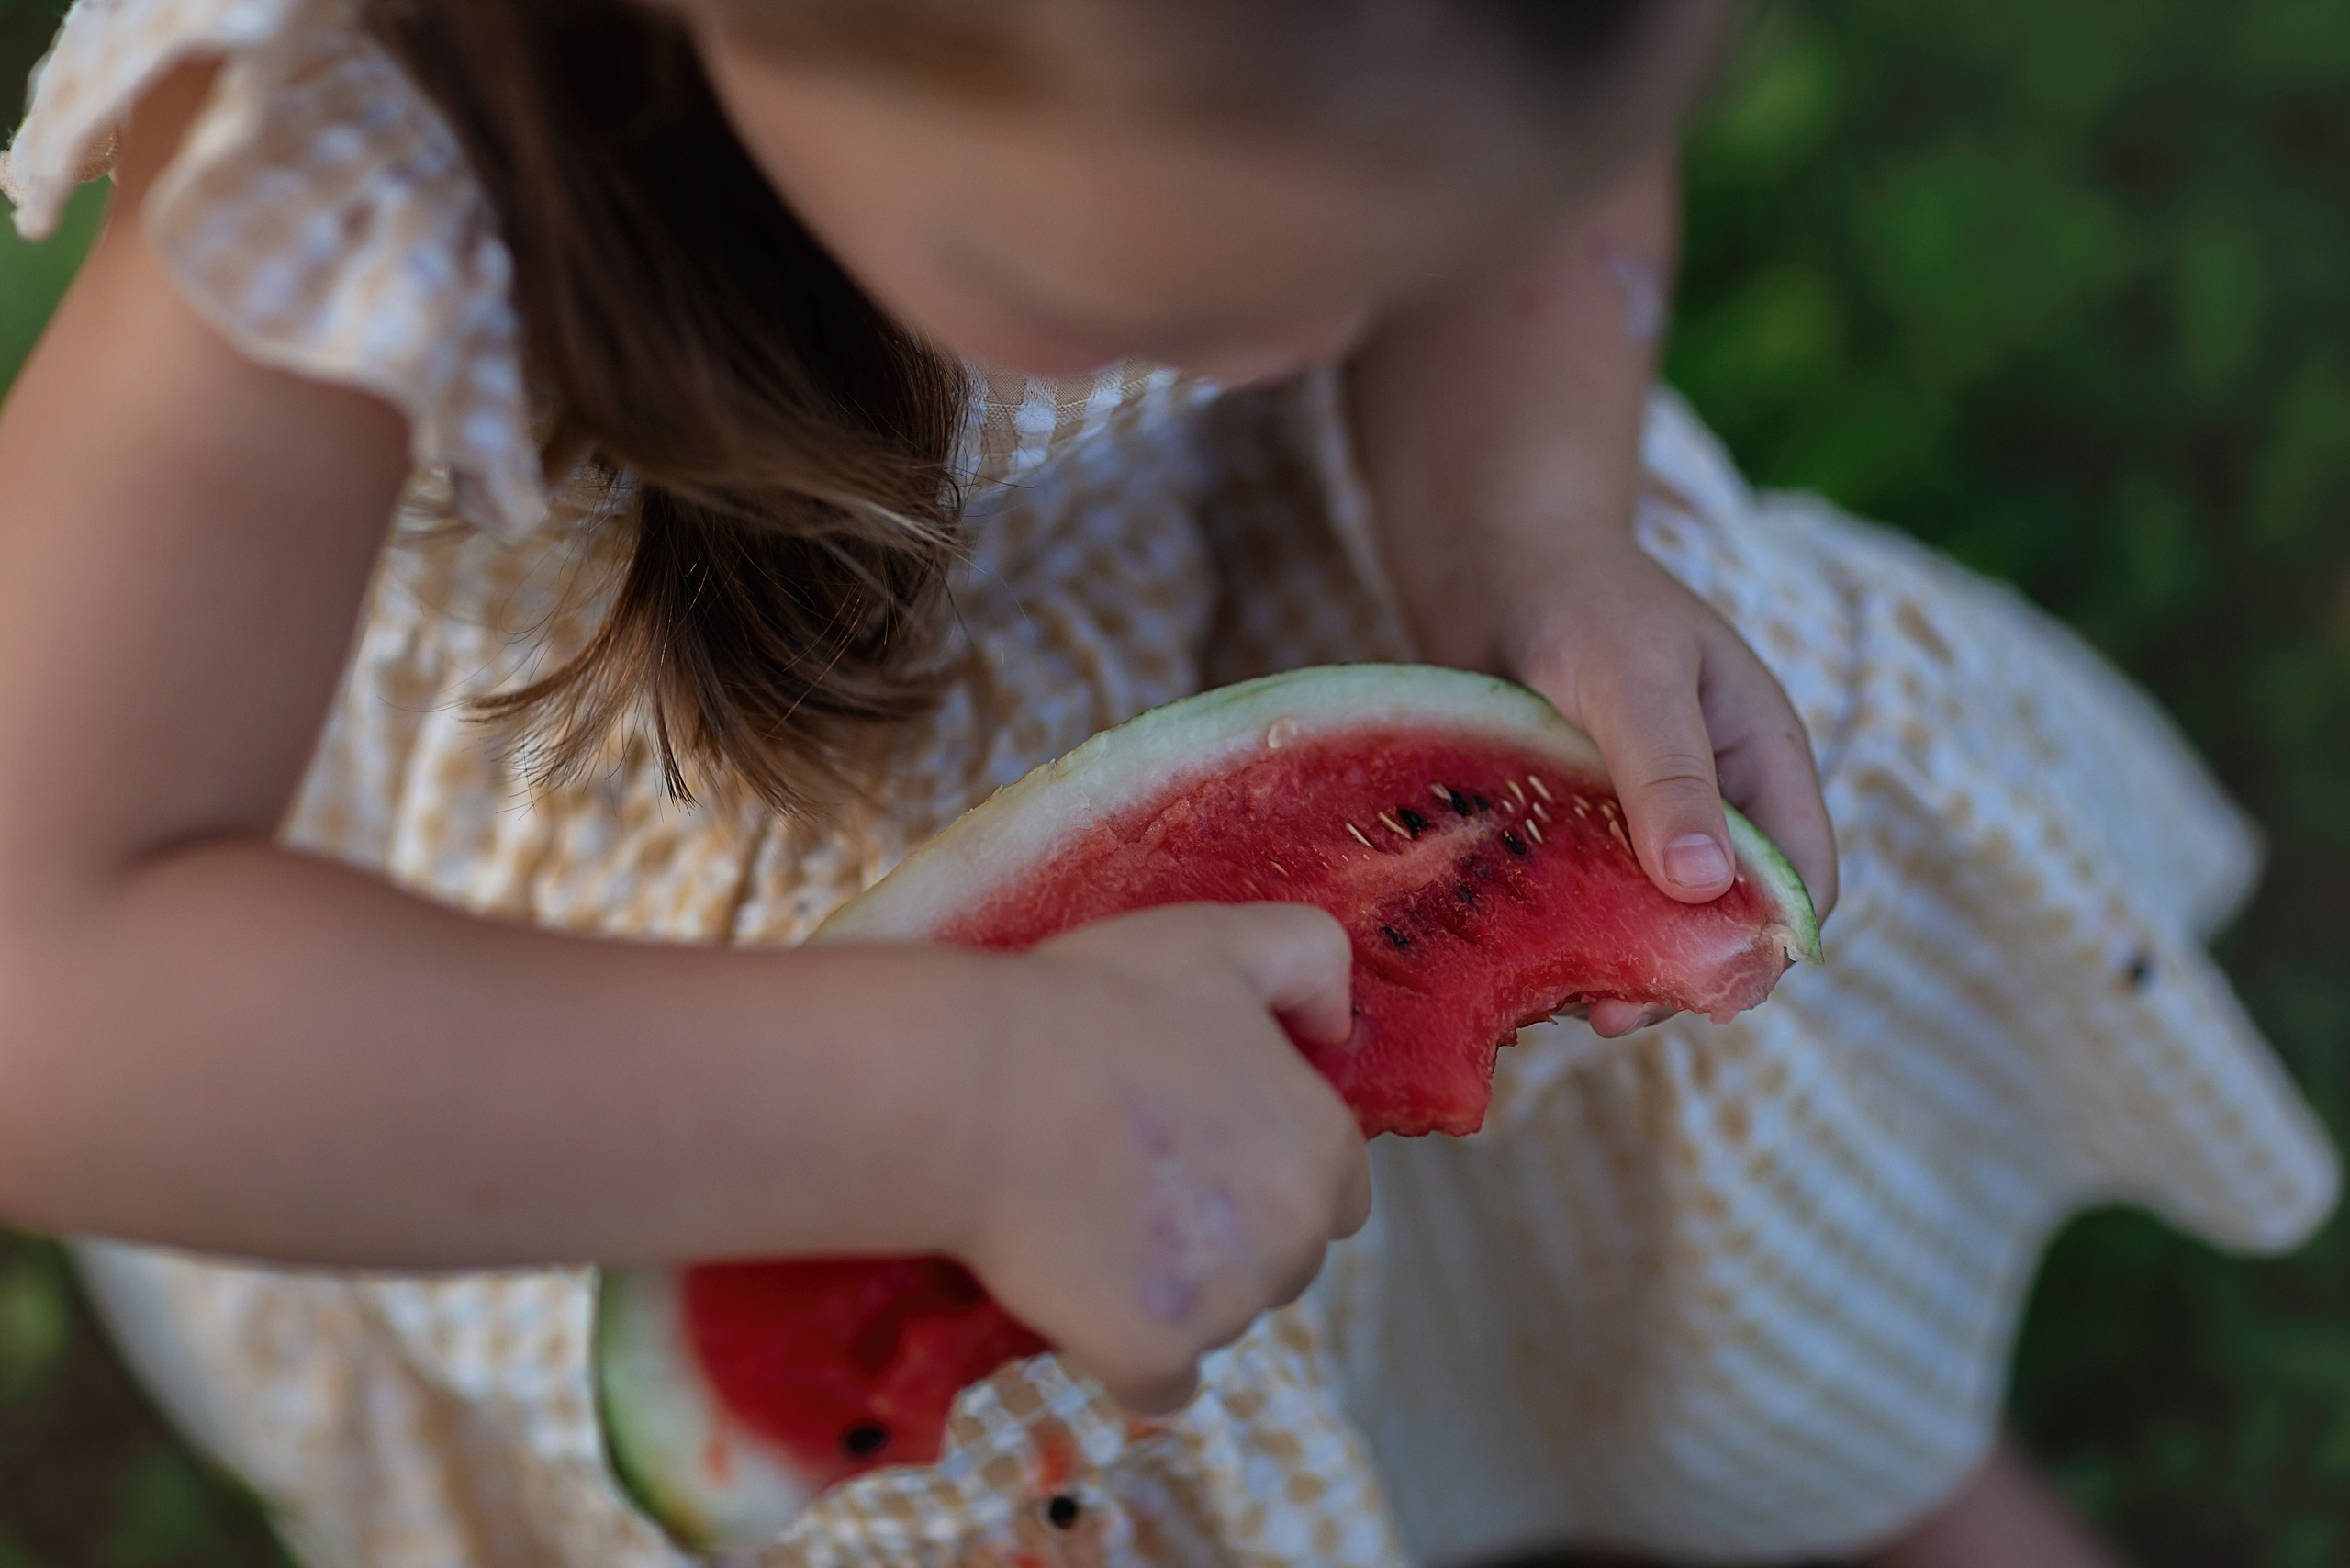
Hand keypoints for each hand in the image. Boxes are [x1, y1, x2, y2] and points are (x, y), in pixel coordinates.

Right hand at [955, 904, 1370, 1412]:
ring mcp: (1227, 1307)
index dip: (1268, 1164)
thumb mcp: (1219, 939)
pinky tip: (1078, 1291)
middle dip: (1226, 1230)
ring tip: (1087, 1211)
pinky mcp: (1152, 1356)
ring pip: (1219, 1317)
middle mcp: (1296, 1238)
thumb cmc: (1091, 1005)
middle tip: (1134, 1173)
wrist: (975, 1087)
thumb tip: (1338, 1026)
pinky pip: (1159, 1381)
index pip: (1335, 1188)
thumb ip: (1310, 959)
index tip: (1198, 1142)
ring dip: (1173, 1285)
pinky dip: (1124, 1350)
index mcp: (1324, 1148)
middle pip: (1281, 1259)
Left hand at [1494, 529, 1837, 1034]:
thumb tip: (1703, 885)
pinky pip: (1582, 905)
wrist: (1492, 560)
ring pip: (1648, 925)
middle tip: (1606, 1015)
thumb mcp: (1633, 678)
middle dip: (1676, 975)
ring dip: (1611, 967)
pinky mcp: (1575, 831)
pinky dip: (1559, 938)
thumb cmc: (1581, 599)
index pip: (1800, 880)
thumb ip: (1668, 775)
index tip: (1707, 994)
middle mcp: (1711, 801)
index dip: (1767, 944)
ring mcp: (1641, 820)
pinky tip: (1512, 964)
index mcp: (1760, 761)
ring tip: (1552, 997)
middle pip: (1722, 921)